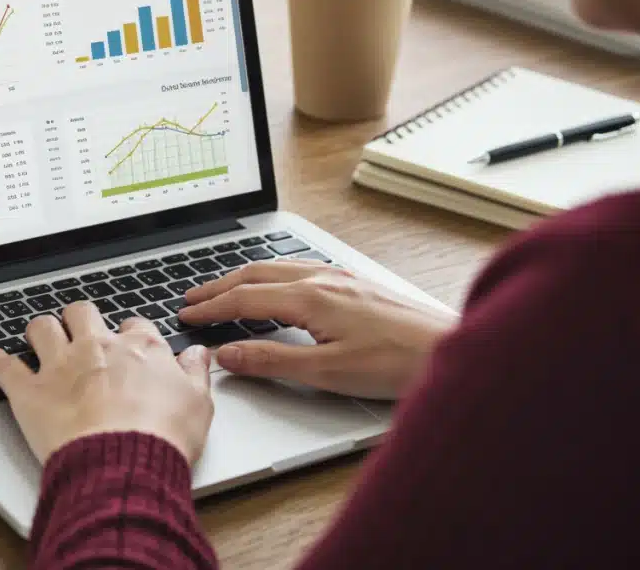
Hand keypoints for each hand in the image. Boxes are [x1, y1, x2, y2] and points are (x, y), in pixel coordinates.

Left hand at [0, 302, 213, 465]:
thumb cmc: (162, 437)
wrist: (124, 462)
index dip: (129, 335)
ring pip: (42, 328)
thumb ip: (195, 374)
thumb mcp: (198, 404)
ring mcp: (60, 366)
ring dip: (40, 331)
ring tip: (39, 337)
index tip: (129, 346)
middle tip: (81, 332)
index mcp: (140, 349)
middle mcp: (97, 348)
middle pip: (83, 313)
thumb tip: (198, 355)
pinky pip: (4, 366)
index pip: (134, 326)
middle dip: (80, 319)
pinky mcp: (30, 391)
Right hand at [179, 260, 456, 399]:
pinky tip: (278, 284)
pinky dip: (272, 274)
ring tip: (225, 288)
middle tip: (192, 296)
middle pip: (256, 274)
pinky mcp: (357, 285)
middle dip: (220, 285)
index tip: (187, 313)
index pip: (245, 299)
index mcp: (310, 297)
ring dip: (245, 277)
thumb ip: (271, 361)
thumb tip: (226, 355)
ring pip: (278, 268)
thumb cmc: (398, 363)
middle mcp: (324, 279)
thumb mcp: (325, 372)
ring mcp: (342, 278)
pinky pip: (301, 269)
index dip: (211, 307)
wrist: (452, 348)